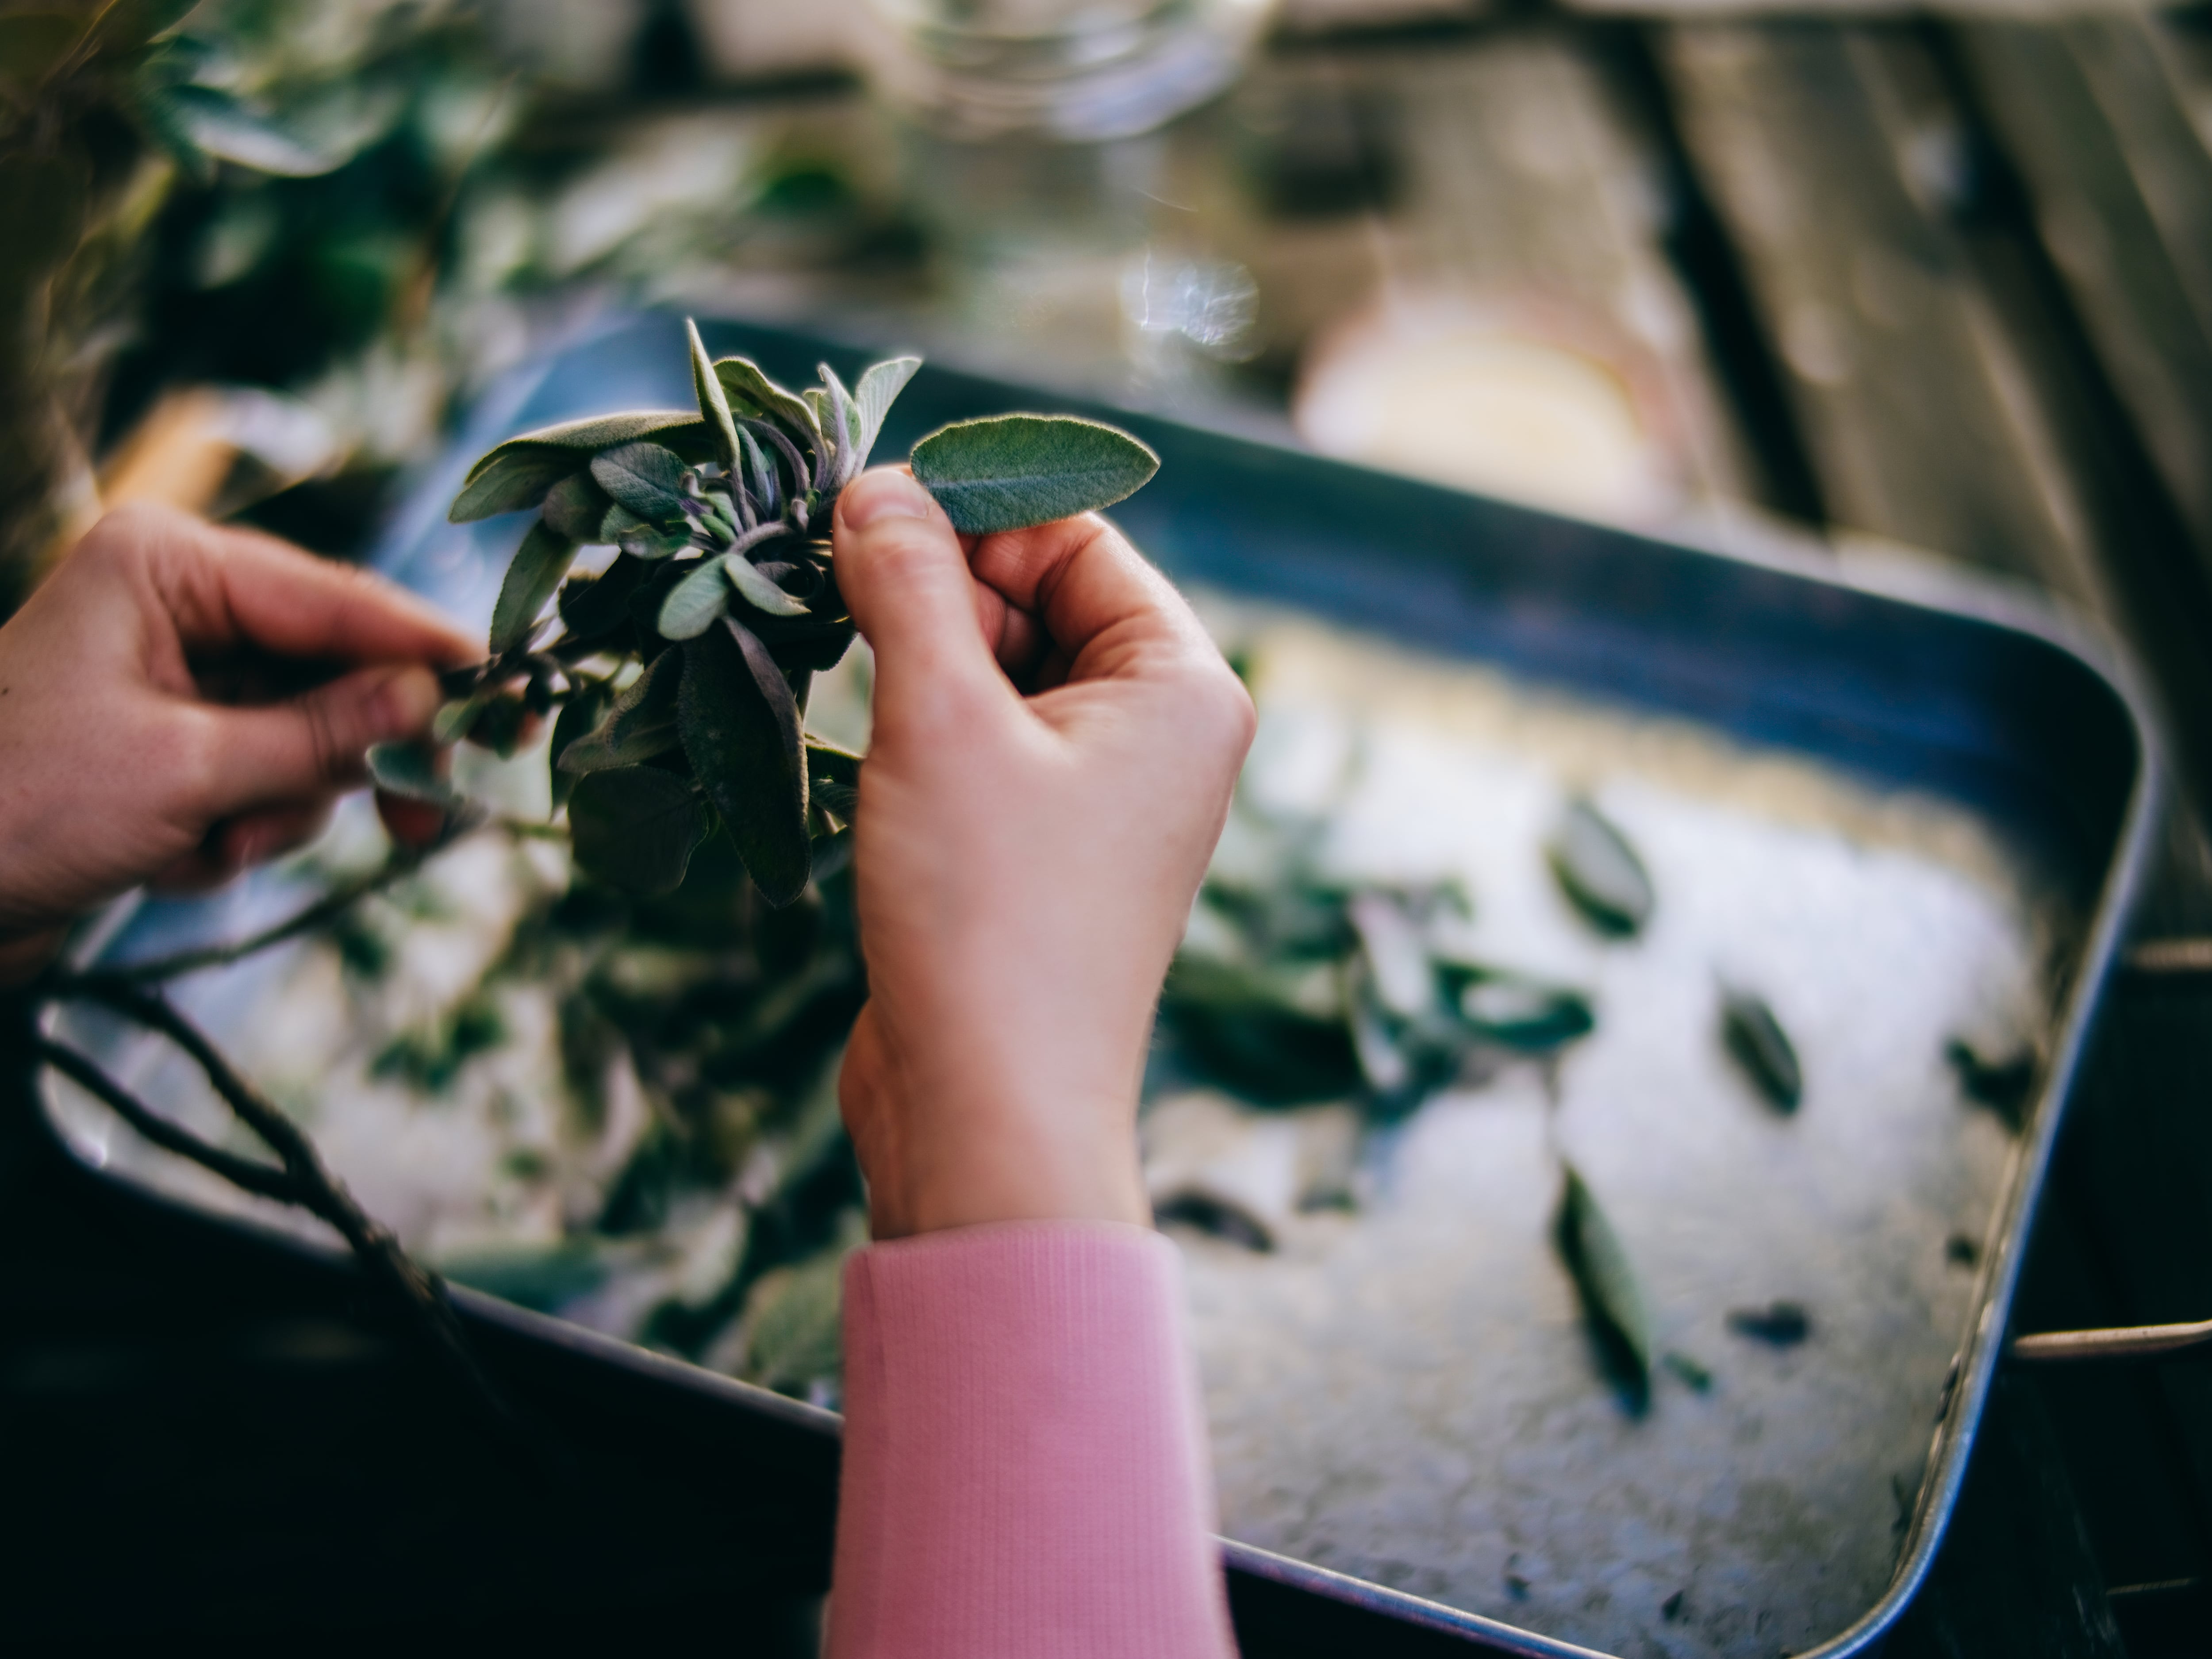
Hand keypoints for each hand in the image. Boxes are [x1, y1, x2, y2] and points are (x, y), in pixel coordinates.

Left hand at [0, 504, 474, 979]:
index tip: (509, 697)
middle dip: (352, 753)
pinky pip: (266, 782)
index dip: (428, 655)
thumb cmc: (14, 807)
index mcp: (169, 567)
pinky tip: (173, 857)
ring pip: (308, 738)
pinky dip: (236, 832)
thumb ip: (319, 735)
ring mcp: (180, 679)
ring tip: (208, 845)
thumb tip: (429, 702)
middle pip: (335, 671)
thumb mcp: (185, 772)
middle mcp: (181, 608)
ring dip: (274, 809)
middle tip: (424, 818)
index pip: (338, 601)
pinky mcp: (176, 747)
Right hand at [830, 469, 1254, 1238]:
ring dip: (915, 659)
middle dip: (933, 587)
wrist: (990, 1114)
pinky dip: (919, 728)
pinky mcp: (1039, 851)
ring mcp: (1100, 797)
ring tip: (843, 674)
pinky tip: (864, 745)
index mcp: (1181, 686)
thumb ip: (908, 585)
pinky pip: (981, 745)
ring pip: (997, 673)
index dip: (970, 513)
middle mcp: (1158, 735)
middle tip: (830, 589)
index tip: (860, 508)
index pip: (1076, 538)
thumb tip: (875, 488)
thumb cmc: (989, 915)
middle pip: (1036, 598)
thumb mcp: (940, 719)